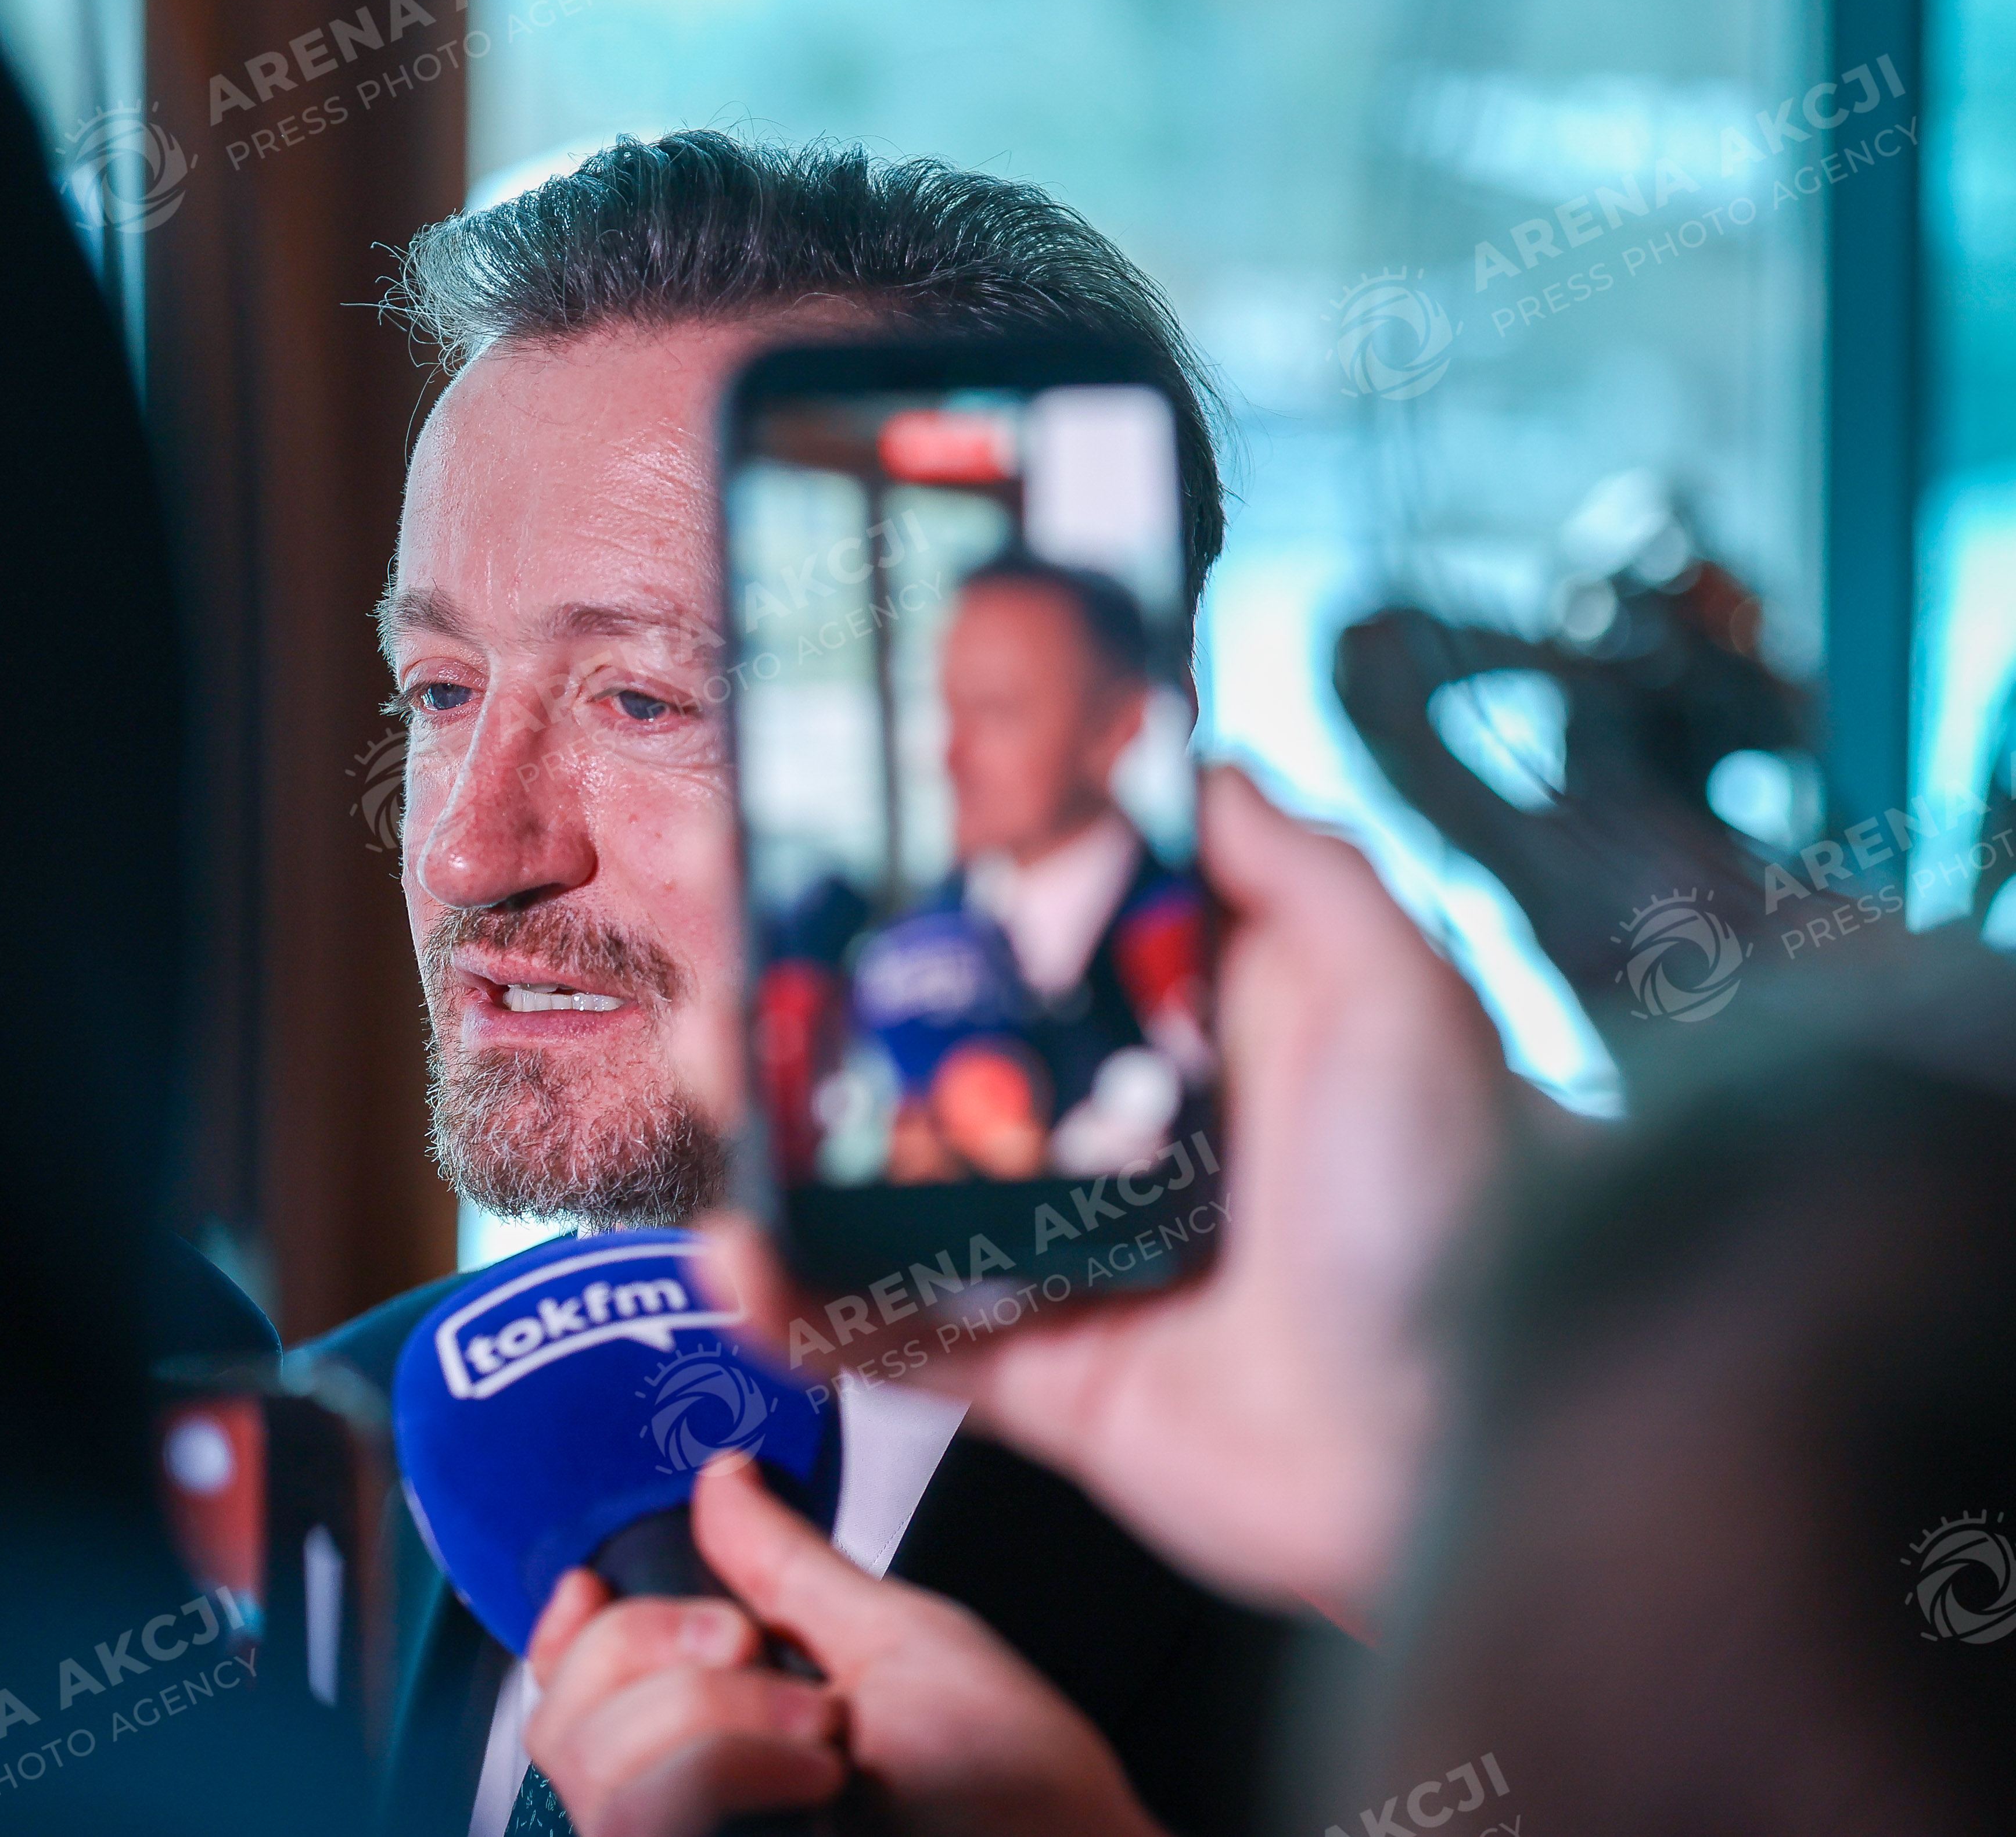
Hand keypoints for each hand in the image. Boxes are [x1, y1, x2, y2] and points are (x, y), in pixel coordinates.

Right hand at [521, 1454, 1165, 1836]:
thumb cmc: (1035, 1812)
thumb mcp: (905, 1647)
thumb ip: (792, 1568)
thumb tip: (724, 1482)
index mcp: (741, 1741)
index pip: (581, 1696)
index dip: (567, 1638)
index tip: (593, 1589)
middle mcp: (706, 1809)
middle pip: (565, 1721)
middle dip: (652, 1651)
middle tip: (754, 1653)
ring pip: (595, 1769)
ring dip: (710, 1719)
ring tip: (819, 1738)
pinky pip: (641, 1818)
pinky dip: (723, 1764)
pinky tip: (812, 1781)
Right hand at [705, 767, 1513, 1629]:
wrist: (1484, 1442)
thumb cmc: (1468, 1204)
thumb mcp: (1395, 984)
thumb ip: (1286, 862)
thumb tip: (1175, 749)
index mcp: (1194, 1034)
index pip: (1025, 935)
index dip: (922, 884)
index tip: (819, 831)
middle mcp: (1123, 1137)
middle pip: (930, 1054)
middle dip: (813, 1001)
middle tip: (723, 947)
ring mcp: (1073, 1261)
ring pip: (888, 1191)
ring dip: (779, 1138)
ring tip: (707, 1074)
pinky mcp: (1046, 1383)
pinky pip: (900, 1342)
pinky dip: (806, 1311)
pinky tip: (739, 1258)